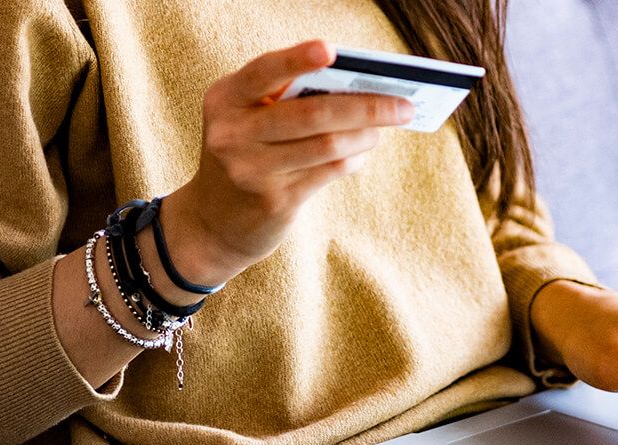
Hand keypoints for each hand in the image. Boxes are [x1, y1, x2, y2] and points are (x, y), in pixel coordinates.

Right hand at [158, 40, 414, 286]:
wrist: (214, 221)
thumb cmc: (246, 153)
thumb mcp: (247, 120)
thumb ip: (285, 100)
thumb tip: (357, 87)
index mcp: (225, 99)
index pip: (264, 71)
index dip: (297, 60)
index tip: (331, 51)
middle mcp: (232, 133)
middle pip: (313, 113)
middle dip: (367, 106)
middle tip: (403, 105)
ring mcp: (252, 170)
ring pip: (327, 145)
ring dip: (366, 135)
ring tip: (383, 128)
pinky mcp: (274, 201)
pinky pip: (328, 172)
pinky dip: (352, 159)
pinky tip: (361, 152)